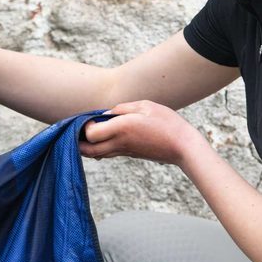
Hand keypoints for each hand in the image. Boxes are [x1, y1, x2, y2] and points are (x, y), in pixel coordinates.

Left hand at [80, 100, 202, 165]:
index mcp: (121, 128)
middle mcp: (119, 143)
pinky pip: (108, 154)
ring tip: (92, 133)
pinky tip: (106, 137)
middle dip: (79, 141)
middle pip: (88, 150)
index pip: (91, 134)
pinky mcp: (130, 155)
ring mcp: (124, 151)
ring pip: (96, 155)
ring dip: (88, 146)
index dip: (85, 127)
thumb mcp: (146, 106)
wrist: (183, 147)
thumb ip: (122, 108)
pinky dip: (100, 148)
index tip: (92, 118)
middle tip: (82, 130)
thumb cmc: (167, 123)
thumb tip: (106, 114)